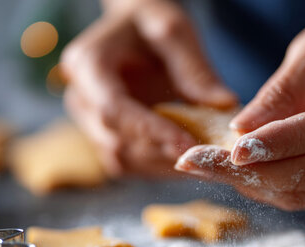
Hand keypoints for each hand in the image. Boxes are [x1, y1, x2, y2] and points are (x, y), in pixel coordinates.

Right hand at [60, 0, 236, 176]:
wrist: (134, 29)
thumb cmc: (151, 22)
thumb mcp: (175, 31)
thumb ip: (195, 68)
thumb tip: (225, 104)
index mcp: (87, 65)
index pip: (113, 109)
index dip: (149, 131)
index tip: (187, 144)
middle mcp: (80, 98)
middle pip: (115, 141)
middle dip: (161, 152)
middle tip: (206, 157)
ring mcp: (88, 121)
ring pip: (121, 159)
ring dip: (161, 165)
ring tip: (201, 160)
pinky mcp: (102, 137)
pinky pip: (127, 163)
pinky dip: (157, 166)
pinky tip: (187, 158)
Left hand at [176, 15, 304, 209]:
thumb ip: (283, 90)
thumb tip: (243, 129)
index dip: (281, 144)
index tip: (234, 148)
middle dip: (250, 172)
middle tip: (195, 161)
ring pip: (301, 192)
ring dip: (247, 184)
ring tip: (200, 165)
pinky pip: (297, 194)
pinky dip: (258, 186)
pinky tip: (224, 170)